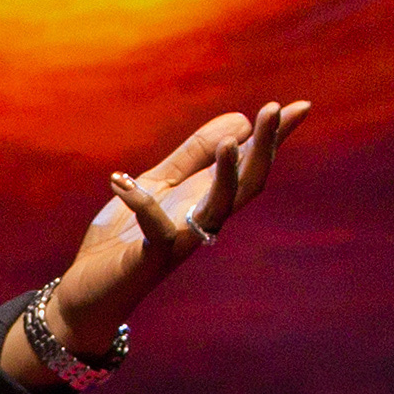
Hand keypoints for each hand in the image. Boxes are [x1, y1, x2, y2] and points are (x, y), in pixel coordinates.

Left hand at [9, 102, 309, 374]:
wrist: (92, 287)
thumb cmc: (127, 235)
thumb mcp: (160, 182)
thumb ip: (194, 155)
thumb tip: (240, 118)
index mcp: (207, 198)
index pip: (249, 164)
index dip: (275, 137)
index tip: (301, 106)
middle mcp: (203, 219)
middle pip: (247, 184)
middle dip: (262, 149)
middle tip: (273, 111)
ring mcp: (180, 240)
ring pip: (217, 209)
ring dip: (226, 177)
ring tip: (229, 143)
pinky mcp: (151, 257)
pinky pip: (155, 231)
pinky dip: (143, 206)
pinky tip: (125, 181)